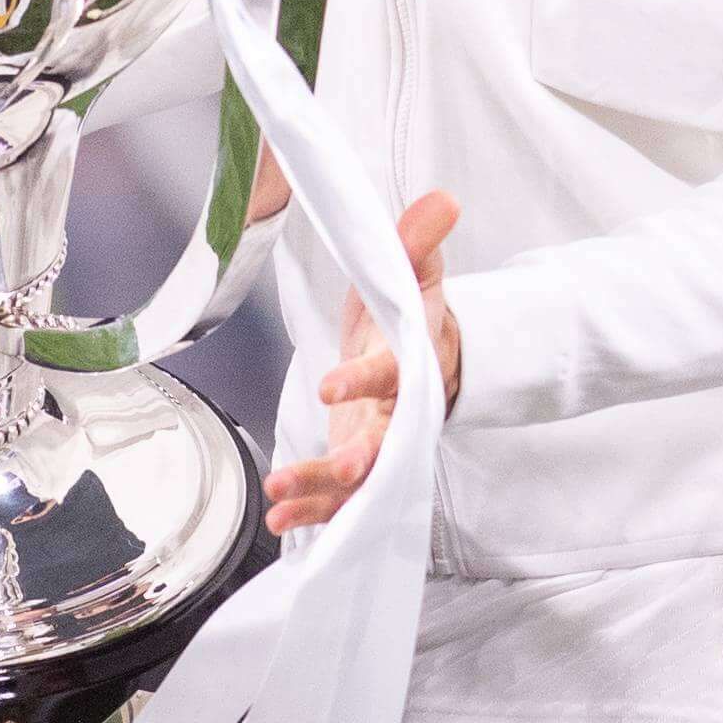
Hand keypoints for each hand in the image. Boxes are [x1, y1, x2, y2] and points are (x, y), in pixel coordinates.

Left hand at [266, 190, 460, 531]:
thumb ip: (419, 241)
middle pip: (387, 444)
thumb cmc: (411, 315)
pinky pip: (341, 498)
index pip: (393, 373)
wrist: (427, 356)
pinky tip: (279, 522)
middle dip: (361, 459)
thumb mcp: (415, 273)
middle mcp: (400, 412)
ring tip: (281, 503)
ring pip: (360, 481)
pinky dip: (313, 512)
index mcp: (413, 362)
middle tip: (338, 468)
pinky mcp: (359, 464)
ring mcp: (380, 444)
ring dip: (323, 494)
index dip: (365, 381)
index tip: (333, 386)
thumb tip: (444, 200)